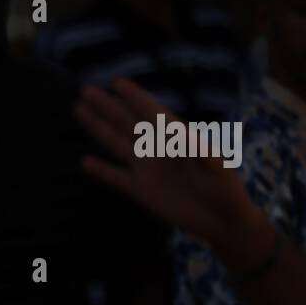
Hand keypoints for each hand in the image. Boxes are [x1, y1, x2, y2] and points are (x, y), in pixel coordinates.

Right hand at [74, 78, 252, 248]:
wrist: (222, 221)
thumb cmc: (226, 189)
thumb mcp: (218, 168)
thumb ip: (200, 151)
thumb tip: (181, 135)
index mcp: (178, 138)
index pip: (153, 113)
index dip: (135, 98)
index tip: (117, 83)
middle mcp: (158, 149)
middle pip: (128, 123)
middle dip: (108, 106)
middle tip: (86, 90)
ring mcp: (147, 169)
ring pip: (117, 144)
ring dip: (98, 128)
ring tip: (79, 110)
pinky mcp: (141, 191)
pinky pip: (116, 178)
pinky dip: (101, 171)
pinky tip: (84, 162)